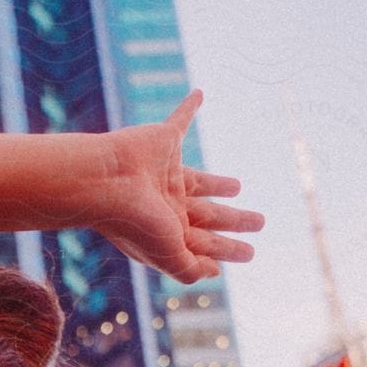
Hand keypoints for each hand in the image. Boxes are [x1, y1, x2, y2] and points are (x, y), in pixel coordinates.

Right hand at [89, 91, 263, 282]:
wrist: (106, 182)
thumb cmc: (136, 222)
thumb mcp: (169, 255)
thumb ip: (191, 267)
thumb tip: (214, 271)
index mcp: (167, 232)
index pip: (205, 243)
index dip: (228, 249)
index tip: (248, 253)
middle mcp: (167, 205)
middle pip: (209, 214)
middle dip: (234, 220)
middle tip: (259, 222)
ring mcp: (165, 173)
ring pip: (201, 181)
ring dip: (219, 184)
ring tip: (238, 187)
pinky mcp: (164, 140)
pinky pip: (180, 120)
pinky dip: (188, 107)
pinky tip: (199, 95)